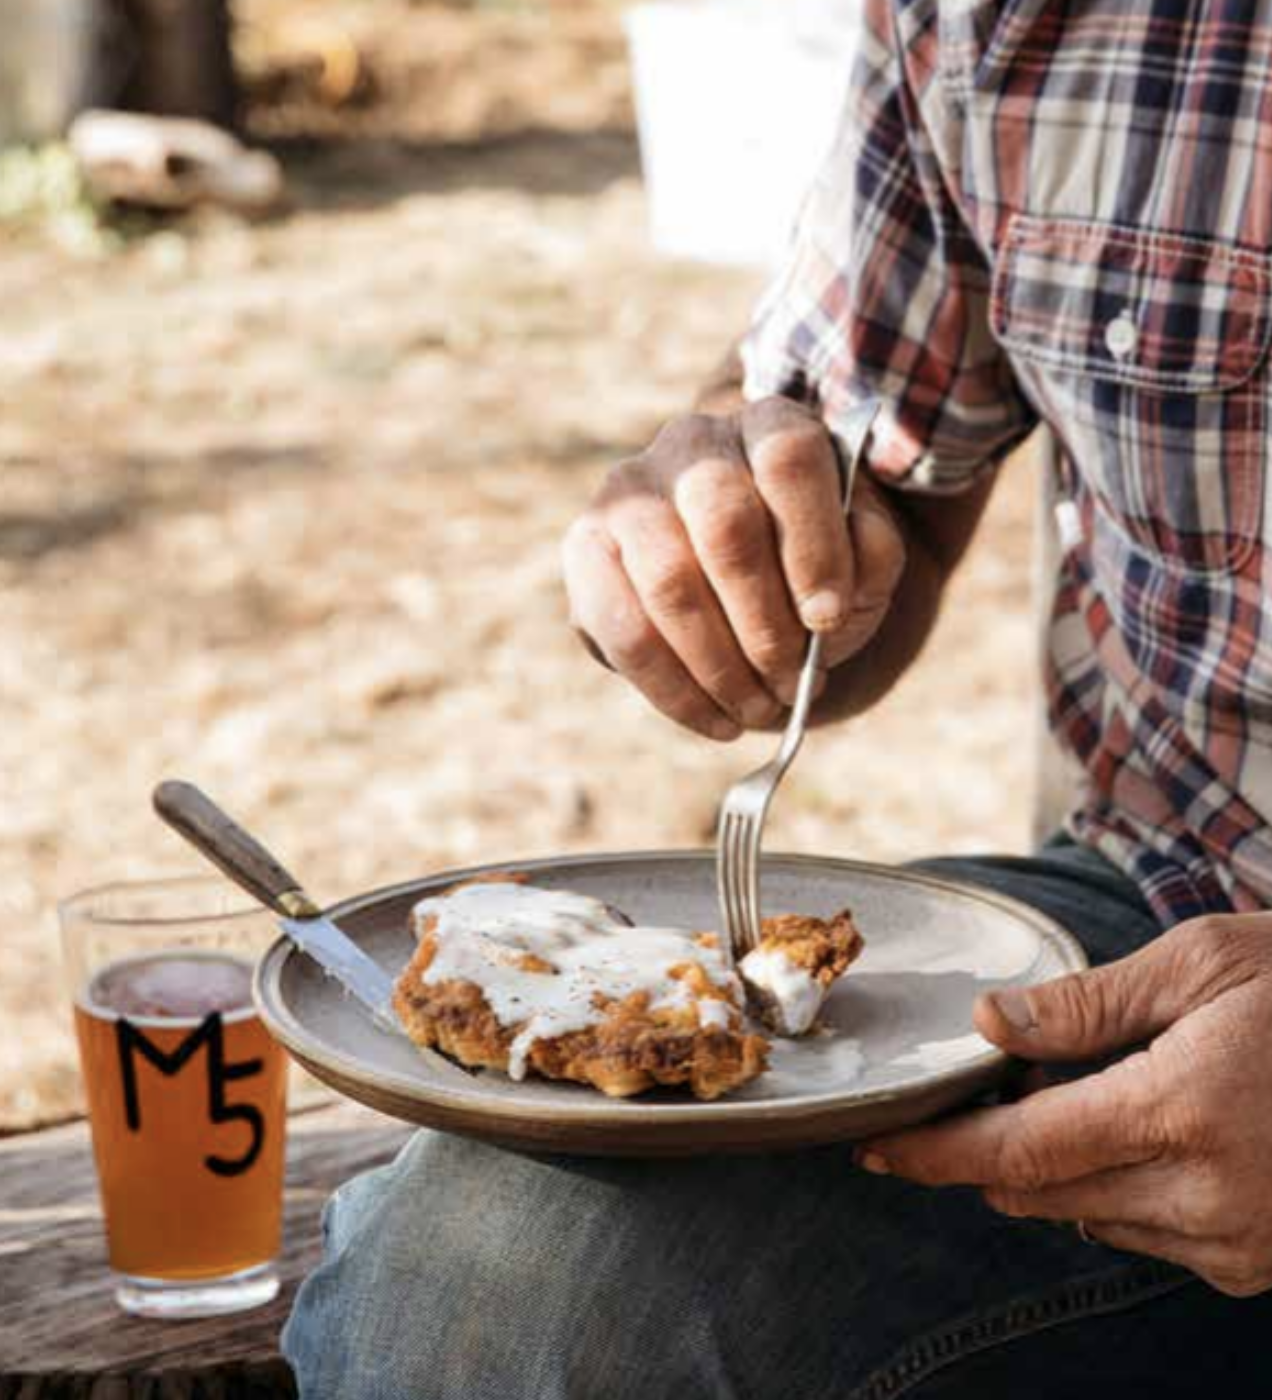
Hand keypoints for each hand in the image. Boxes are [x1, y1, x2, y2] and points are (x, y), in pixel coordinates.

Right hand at [562, 397, 905, 739]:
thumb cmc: (810, 567)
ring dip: (720, 665)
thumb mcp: (863, 560)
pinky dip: (674, 690)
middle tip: (787, 681)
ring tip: (757, 708)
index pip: (789, 460)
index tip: (828, 619)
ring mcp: (630, 491)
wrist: (745, 584)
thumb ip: (871, 558)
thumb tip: (832, 592)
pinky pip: (621, 628)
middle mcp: (694, 443)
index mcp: (770, 424)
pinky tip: (715, 719)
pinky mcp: (585, 547)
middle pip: (724, 521)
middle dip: (763, 620)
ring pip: (669, 579)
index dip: (813, 544)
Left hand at [857, 914, 1271, 1296]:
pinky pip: (1151, 1236)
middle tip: (973, 1098)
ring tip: (1082, 1095)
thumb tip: (992, 1025)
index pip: (1019, 1151)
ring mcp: (1243, 1243)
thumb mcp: (1201, 964)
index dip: (937, 1153)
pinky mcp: (1262, 1265)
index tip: (878, 1149)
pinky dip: (1118, 1190)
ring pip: (1090, 1215)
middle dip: (988, 1152)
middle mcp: (1210, 1195)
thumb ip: (1086, 1005)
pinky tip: (1140, 1135)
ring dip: (1057, 1167)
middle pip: (1042, 1191)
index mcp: (1183, 1111)